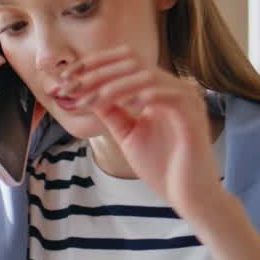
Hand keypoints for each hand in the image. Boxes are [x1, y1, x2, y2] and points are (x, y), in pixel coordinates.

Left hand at [58, 46, 222, 210]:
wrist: (189, 197)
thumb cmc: (163, 168)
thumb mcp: (128, 134)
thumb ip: (112, 112)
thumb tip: (87, 92)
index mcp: (160, 90)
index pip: (126, 62)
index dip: (95, 64)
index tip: (66, 77)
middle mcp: (174, 89)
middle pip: (133, 62)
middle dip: (98, 72)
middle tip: (72, 85)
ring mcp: (186, 101)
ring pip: (147, 76)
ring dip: (114, 85)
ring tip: (91, 98)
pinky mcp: (193, 117)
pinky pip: (168, 96)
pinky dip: (143, 96)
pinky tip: (124, 104)